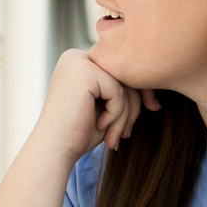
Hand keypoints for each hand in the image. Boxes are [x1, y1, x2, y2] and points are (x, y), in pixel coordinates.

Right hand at [35, 48, 157, 162]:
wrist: (54, 150)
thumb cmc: (77, 134)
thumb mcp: (102, 106)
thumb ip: (119, 88)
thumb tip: (153, 81)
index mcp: (77, 62)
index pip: (118, 74)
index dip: (132, 100)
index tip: (130, 127)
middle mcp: (75, 56)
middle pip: (123, 76)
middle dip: (132, 108)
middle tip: (126, 134)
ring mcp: (78, 62)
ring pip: (124, 84)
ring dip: (125, 115)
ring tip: (114, 136)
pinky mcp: (84, 72)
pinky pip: (118, 91)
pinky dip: (116, 113)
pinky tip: (100, 125)